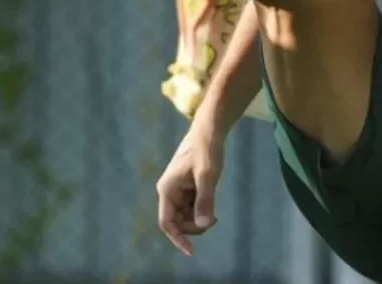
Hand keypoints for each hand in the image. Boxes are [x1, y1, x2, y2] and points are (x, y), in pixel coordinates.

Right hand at [156, 126, 223, 255]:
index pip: (167, 222)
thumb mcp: (208, 175)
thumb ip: (205, 200)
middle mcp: (168, 192)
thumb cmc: (206, 150)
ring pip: (184, 215)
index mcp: (167, 190)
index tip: (191, 251)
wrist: (209, 130)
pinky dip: (200, 211)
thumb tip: (203, 224)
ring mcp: (177, 190)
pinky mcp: (186, 187)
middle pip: (177, 221)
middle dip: (193, 227)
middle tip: (214, 220)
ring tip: (214, 215)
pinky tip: (212, 209)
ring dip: (197, 220)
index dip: (177, 239)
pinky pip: (190, 207)